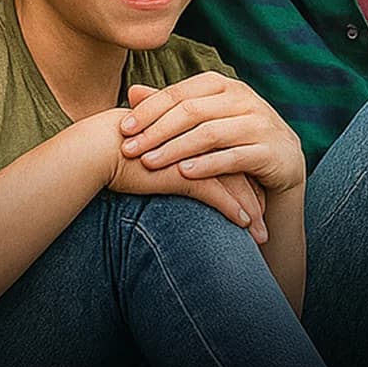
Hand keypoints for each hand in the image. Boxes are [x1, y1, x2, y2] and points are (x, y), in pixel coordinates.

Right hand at [81, 108, 267, 239]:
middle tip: (268, 218)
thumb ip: (175, 153)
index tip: (258, 198)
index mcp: (199, 131)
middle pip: (242, 168)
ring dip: (252, 212)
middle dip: (257, 197)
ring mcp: (197, 155)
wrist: (99, 149)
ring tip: (262, 235)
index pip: (234, 154)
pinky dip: (234, 211)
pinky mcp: (186, 172)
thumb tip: (186, 167)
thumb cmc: (122, 152)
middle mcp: (204, 139)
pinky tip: (244, 225)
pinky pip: (218, 195)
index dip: (247, 178)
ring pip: (237, 185)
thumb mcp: (157, 151)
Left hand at [119, 75, 304, 214]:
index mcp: (226, 86)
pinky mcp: (272, 151)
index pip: (181, 93)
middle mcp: (245, 99)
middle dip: (156, 131)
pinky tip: (183, 174)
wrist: (284, 163)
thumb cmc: (237, 140)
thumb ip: (173, 107)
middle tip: (129, 149)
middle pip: (192, 111)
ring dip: (175, 149)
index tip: (123, 129)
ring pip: (211, 133)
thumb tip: (133, 90)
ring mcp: (261, 124)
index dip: (150, 110)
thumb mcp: (206, 120)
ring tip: (148, 163)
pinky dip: (207, 165)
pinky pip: (235, 157)